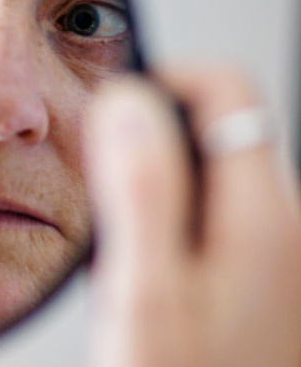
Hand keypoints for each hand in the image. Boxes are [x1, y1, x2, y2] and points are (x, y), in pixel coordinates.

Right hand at [85, 67, 300, 366]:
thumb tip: (127, 101)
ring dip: (151, 185)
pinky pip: (207, 220)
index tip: (106, 120)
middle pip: (216, 126)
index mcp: (262, 216)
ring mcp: (272, 257)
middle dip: (147, 137)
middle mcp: (280, 227)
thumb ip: (142, 192)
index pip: (223, 88)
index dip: (157, 81)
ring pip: (208, 174)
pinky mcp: (255, 282)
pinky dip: (163, 224)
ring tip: (113, 239)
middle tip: (98, 189)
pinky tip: (134, 272)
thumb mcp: (147, 297)